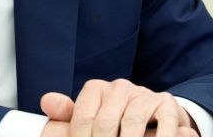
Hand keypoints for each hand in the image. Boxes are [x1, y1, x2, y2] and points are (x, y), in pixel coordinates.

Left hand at [39, 79, 198, 136]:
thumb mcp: (89, 120)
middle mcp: (119, 87)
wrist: (154, 120)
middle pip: (105, 123)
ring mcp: (143, 94)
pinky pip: (164, 123)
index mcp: (96, 90)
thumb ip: (67, 116)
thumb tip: (46, 101)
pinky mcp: (166, 103)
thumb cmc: (115, 124)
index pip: (82, 119)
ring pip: (132, 122)